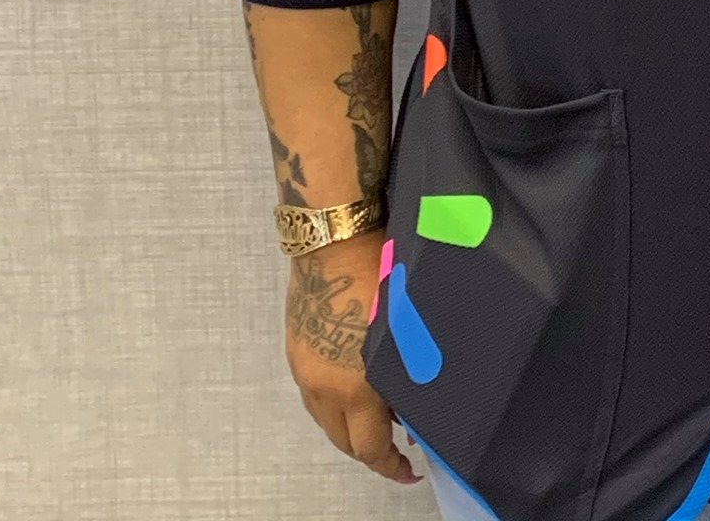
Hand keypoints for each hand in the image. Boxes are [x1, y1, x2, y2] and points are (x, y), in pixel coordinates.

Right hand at [284, 229, 420, 484]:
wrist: (333, 238)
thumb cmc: (379, 273)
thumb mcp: (405, 328)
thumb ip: (408, 371)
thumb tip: (413, 399)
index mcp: (355, 385)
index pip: (370, 448)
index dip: (391, 466)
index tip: (409, 470)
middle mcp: (323, 386)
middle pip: (343, 442)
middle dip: (369, 451)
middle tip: (395, 449)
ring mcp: (304, 368)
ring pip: (325, 418)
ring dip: (349, 426)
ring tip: (377, 416)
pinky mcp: (295, 349)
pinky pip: (313, 392)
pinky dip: (333, 401)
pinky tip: (352, 386)